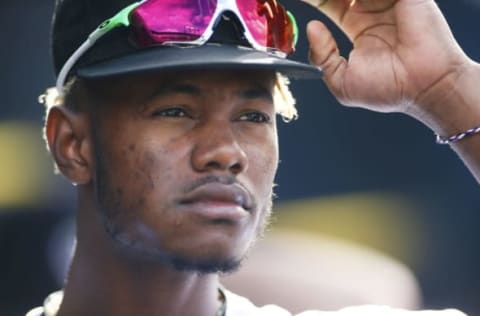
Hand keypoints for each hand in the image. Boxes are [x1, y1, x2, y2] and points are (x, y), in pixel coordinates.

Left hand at [302, 0, 471, 115]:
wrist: (424, 87)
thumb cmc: (389, 90)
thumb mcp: (342, 82)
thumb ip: (322, 57)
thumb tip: (311, 28)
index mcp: (357, 26)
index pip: (328, 3)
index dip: (314, 1)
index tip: (296, 0)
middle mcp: (371, 9)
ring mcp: (388, 0)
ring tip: (327, 2)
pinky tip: (352, 2)